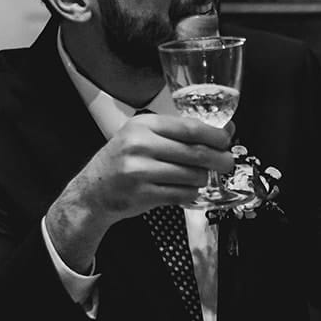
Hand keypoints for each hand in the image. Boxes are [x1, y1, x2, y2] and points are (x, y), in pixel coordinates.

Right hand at [46, 114, 233, 269]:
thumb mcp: (142, 137)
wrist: (93, 191)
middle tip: (227, 163)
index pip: (189, 128)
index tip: (226, 140)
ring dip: (203, 178)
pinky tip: (189, 190)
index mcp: (143, 125)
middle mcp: (140, 145)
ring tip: (201, 177)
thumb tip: (223, 131)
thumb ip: (178, 133)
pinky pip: (182, 194)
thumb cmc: (122, 162)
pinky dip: (192, 194)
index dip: (215, 135)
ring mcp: (140, 171)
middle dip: (219, 159)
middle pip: (195, 152)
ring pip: (191, 175)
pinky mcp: (143, 194)